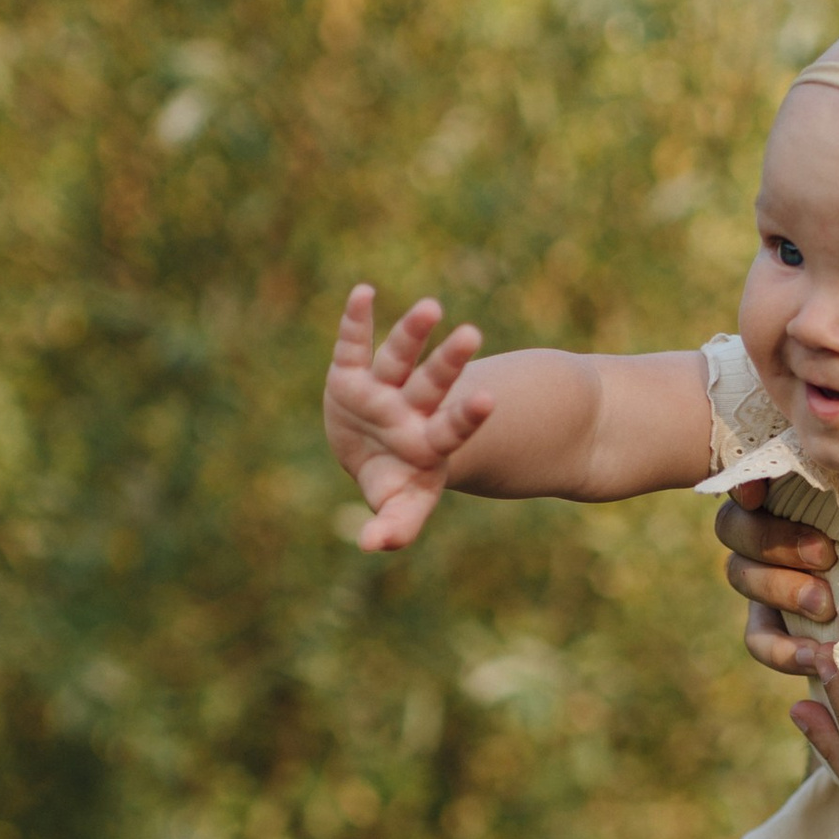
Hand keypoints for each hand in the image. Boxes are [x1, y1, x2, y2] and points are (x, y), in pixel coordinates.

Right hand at [323, 285, 492, 550]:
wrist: (376, 451)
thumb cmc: (398, 481)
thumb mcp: (399, 506)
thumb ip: (394, 526)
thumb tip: (373, 546)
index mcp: (427, 442)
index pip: (452, 427)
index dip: (467, 416)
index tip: (488, 399)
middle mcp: (410, 409)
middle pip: (433, 383)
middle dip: (448, 363)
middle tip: (472, 334)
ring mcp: (382, 388)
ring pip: (400, 357)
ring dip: (412, 333)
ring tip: (432, 307)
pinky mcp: (350, 373)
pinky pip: (353, 344)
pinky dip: (356, 320)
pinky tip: (364, 292)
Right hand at [714, 483, 838, 677]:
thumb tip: (838, 441)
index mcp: (787, 487)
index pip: (744, 477)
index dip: (744, 486)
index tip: (759, 495)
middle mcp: (765, 527)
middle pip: (734, 528)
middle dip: (777, 541)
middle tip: (825, 555)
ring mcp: (765, 576)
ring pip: (741, 576)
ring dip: (782, 590)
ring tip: (826, 605)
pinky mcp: (774, 624)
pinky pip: (760, 639)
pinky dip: (784, 651)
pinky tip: (819, 655)